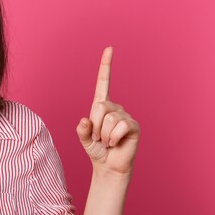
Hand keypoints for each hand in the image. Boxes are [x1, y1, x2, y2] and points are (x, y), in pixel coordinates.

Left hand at [76, 47, 139, 175]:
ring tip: (107, 142)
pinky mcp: (133, 125)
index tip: (109, 48)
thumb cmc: (97, 150)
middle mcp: (114, 107)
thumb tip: (84, 120)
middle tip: (99, 138)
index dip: (106, 66)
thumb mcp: (84, 139)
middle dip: (95, 126)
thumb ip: (81, 130)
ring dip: (103, 135)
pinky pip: (119, 126)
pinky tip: (116, 143)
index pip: (103, 82)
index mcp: (101, 106)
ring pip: (108, 118)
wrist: (109, 166)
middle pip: (99, 106)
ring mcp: (125, 115)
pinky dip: (112, 138)